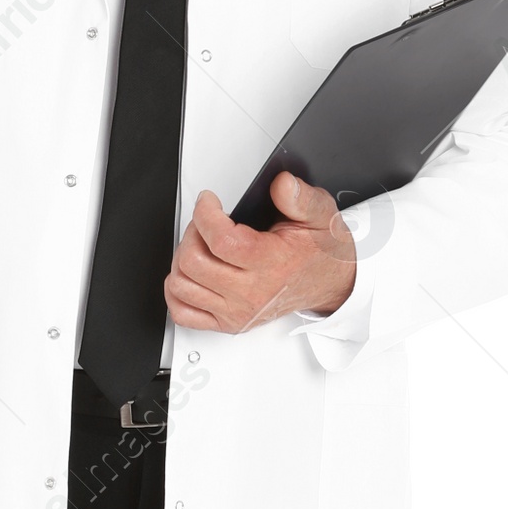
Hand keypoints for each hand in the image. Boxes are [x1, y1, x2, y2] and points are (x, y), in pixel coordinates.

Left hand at [165, 174, 356, 332]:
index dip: (205, 214)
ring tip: (200, 246)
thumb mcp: (319, 215)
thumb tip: (282, 185)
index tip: (209, 201)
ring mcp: (237, 311)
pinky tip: (191, 275)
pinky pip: (183, 313)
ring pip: (182, 286)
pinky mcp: (228, 323)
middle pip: (194, 261)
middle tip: (205, 222)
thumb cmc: (320, 252)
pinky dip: (177, 293)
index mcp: (271, 263)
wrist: (330, 283)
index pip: (221, 241)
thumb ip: (300, 197)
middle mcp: (251, 292)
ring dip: (182, 260)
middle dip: (192, 232)